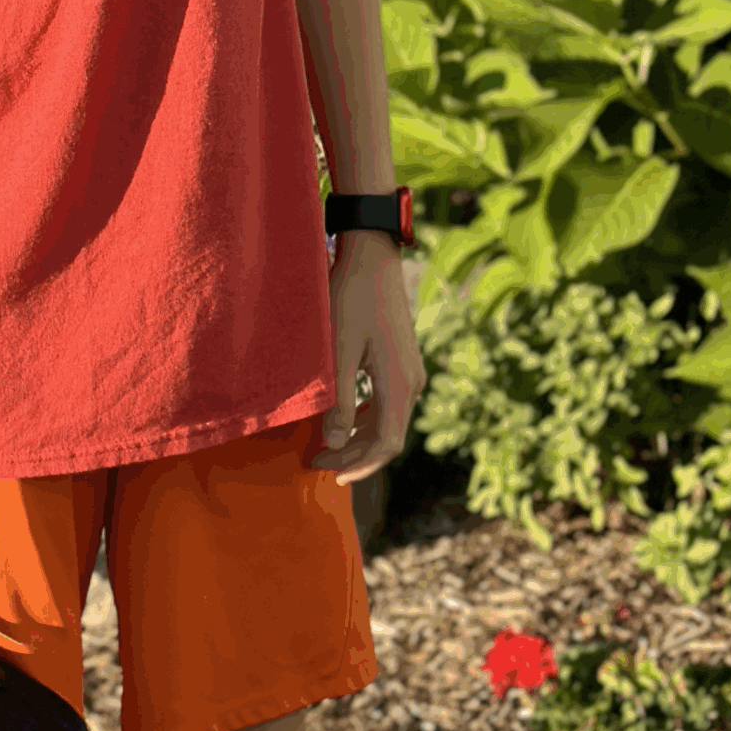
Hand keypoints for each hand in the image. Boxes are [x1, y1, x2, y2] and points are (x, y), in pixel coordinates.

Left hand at [308, 231, 424, 484]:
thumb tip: (334, 442)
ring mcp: (410, 372)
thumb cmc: (351, 299)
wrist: (373, 257)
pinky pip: (387, 402)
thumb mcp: (338, 350)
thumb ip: (337, 399)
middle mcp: (412, 383)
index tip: (329, 473)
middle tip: (319, 461)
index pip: (387, 444)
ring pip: (389, 421)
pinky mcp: (403, 361)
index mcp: (399, 384)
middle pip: (389, 437)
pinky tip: (343, 418)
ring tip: (327, 446)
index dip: (359, 465)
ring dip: (360, 438)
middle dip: (355, 456)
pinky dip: (366, 418)